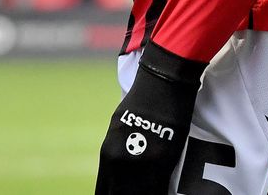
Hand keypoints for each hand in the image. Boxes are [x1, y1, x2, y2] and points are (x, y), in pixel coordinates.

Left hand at [95, 44, 203, 194]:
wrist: (161, 84)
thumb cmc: (142, 102)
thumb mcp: (119, 129)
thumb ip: (117, 153)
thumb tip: (118, 172)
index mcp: (108, 155)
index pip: (104, 192)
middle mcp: (119, 164)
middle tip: (137, 192)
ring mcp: (140, 166)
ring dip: (142, 194)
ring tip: (149, 189)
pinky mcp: (161, 163)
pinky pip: (158, 191)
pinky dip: (160, 193)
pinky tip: (164, 192)